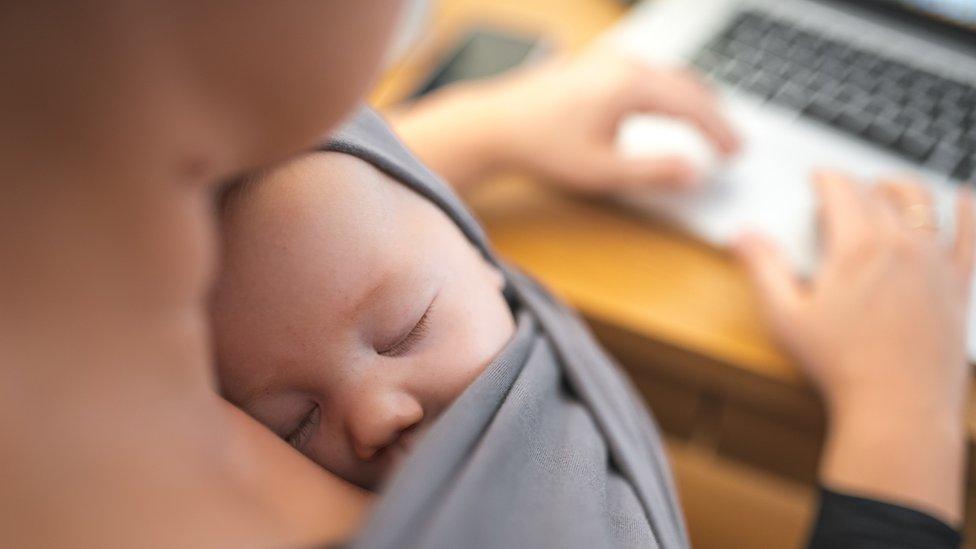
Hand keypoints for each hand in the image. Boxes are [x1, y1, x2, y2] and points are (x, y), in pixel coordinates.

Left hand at [389, 48, 738, 192]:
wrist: (493, 125)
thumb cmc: (541, 147)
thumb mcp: (602, 171)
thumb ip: (653, 173)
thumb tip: (694, 174)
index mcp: (631, 85)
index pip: (692, 106)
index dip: (719, 131)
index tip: (736, 152)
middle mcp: (624, 64)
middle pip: (686, 85)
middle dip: (712, 115)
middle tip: (732, 143)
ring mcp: (608, 61)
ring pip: (667, 76)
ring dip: (692, 100)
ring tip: (708, 126)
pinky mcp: (595, 65)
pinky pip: (647, 74)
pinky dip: (668, 92)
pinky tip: (666, 107)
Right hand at [735, 171, 973, 523]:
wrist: (897, 408)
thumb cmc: (840, 366)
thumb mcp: (786, 317)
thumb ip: (764, 269)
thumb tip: (743, 235)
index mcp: (858, 247)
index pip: (842, 190)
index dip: (825, 177)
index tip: (817, 177)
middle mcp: (902, 244)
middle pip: (880, 193)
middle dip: (858, 184)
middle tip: (843, 190)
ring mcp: (936, 262)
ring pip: (924, 203)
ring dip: (903, 187)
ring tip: (889, 187)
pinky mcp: (958, 284)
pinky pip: (970, 234)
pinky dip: (966, 210)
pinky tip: (962, 200)